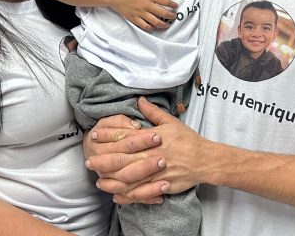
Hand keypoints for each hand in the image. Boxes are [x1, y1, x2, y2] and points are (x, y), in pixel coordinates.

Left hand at [89, 98, 210, 203]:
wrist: (205, 160)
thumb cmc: (188, 140)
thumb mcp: (171, 122)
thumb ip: (152, 113)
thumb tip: (139, 100)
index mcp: (152, 137)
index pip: (125, 136)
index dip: (108, 136)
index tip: (95, 135)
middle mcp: (152, 154)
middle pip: (122, 158)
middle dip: (104, 160)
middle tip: (89, 161)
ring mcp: (156, 171)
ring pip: (129, 177)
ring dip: (111, 179)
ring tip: (98, 180)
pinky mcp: (161, 185)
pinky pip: (140, 192)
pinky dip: (127, 195)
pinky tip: (116, 195)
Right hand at [110, 0, 178, 30]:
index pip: (165, 2)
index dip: (172, 5)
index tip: (176, 7)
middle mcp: (146, 5)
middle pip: (162, 13)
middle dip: (170, 16)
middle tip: (174, 17)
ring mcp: (140, 13)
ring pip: (155, 21)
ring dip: (163, 24)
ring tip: (166, 25)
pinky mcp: (134, 18)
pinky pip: (144, 26)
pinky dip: (151, 28)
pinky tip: (154, 27)